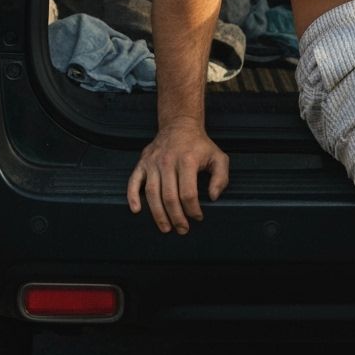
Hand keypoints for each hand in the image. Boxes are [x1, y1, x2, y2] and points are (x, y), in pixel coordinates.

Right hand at [127, 117, 229, 233]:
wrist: (180, 125)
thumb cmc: (200, 145)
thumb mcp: (218, 157)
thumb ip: (221, 177)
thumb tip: (213, 197)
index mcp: (187, 160)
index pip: (188, 193)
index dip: (193, 209)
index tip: (198, 217)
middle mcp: (168, 161)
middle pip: (169, 196)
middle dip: (176, 217)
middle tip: (182, 230)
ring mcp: (153, 162)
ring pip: (152, 193)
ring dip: (158, 214)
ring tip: (166, 228)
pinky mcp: (142, 163)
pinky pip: (133, 182)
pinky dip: (133, 197)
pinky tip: (137, 210)